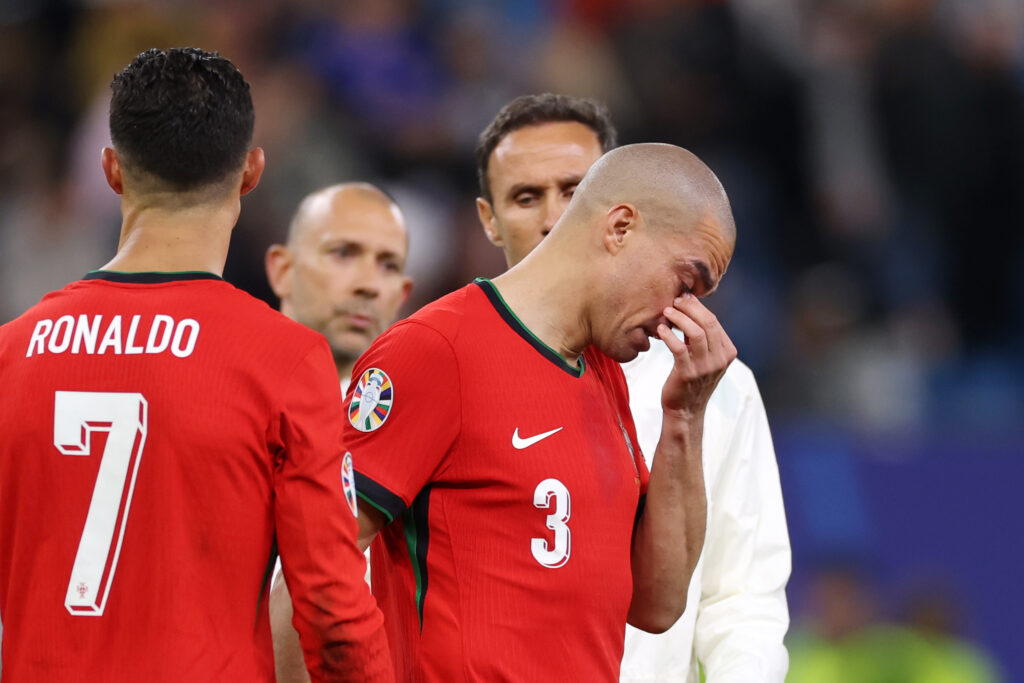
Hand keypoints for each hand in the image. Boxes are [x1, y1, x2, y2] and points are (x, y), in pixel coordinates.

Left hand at [657, 294, 736, 416]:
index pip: (714, 321)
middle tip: (675, 301)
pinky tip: (660, 329)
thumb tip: (689, 306)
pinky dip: (669, 335)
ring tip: (666, 312)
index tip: (683, 298)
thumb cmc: (692, 379)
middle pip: (708, 323)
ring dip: (679, 318)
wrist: (685, 410)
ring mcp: (705, 367)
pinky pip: (679, 348)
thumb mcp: (704, 357)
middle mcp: (720, 359)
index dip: (698, 307)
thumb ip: (701, 337)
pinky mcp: (688, 373)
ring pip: (696, 333)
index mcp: (728, 352)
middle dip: (690, 308)